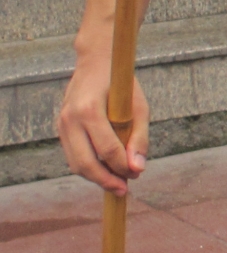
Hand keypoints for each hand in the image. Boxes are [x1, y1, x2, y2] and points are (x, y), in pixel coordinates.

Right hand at [57, 52, 148, 194]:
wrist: (96, 62)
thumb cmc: (122, 84)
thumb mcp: (139, 106)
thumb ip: (140, 137)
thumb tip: (138, 169)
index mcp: (89, 109)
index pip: (106, 149)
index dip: (122, 167)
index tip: (137, 175)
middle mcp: (70, 118)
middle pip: (85, 163)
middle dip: (105, 181)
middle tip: (125, 190)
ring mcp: (61, 123)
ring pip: (75, 164)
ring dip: (96, 178)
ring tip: (117, 183)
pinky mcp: (60, 128)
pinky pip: (73, 155)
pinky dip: (88, 167)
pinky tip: (106, 170)